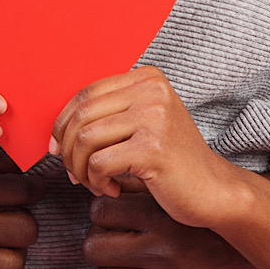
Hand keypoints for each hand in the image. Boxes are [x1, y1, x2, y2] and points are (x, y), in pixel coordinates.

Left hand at [51, 65, 246, 228]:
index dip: (62, 124)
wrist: (214, 190)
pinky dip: (96, 181)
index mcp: (147, 78)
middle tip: (76, 173)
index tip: (58, 149)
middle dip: (67, 150)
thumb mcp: (143, 124)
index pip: (85, 93)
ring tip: (95, 182)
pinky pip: (98, 163)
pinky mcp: (153, 149)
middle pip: (81, 115)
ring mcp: (154, 118)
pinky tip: (111, 189)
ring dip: (81, 169)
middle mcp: (151, 91)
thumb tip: (56, 134)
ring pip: (85, 139)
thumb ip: (108, 116)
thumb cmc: (172, 161)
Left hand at [82, 184, 252, 268]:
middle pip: (94, 248)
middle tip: (108, 234)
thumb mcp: (169, 192)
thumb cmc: (198, 214)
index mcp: (158, 216)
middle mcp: (160, 249)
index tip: (108, 210)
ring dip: (103, 267)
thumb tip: (99, 181)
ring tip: (116, 256)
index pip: (100, 212)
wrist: (240, 244)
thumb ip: (134, 185)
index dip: (99, 209)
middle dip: (96, 239)